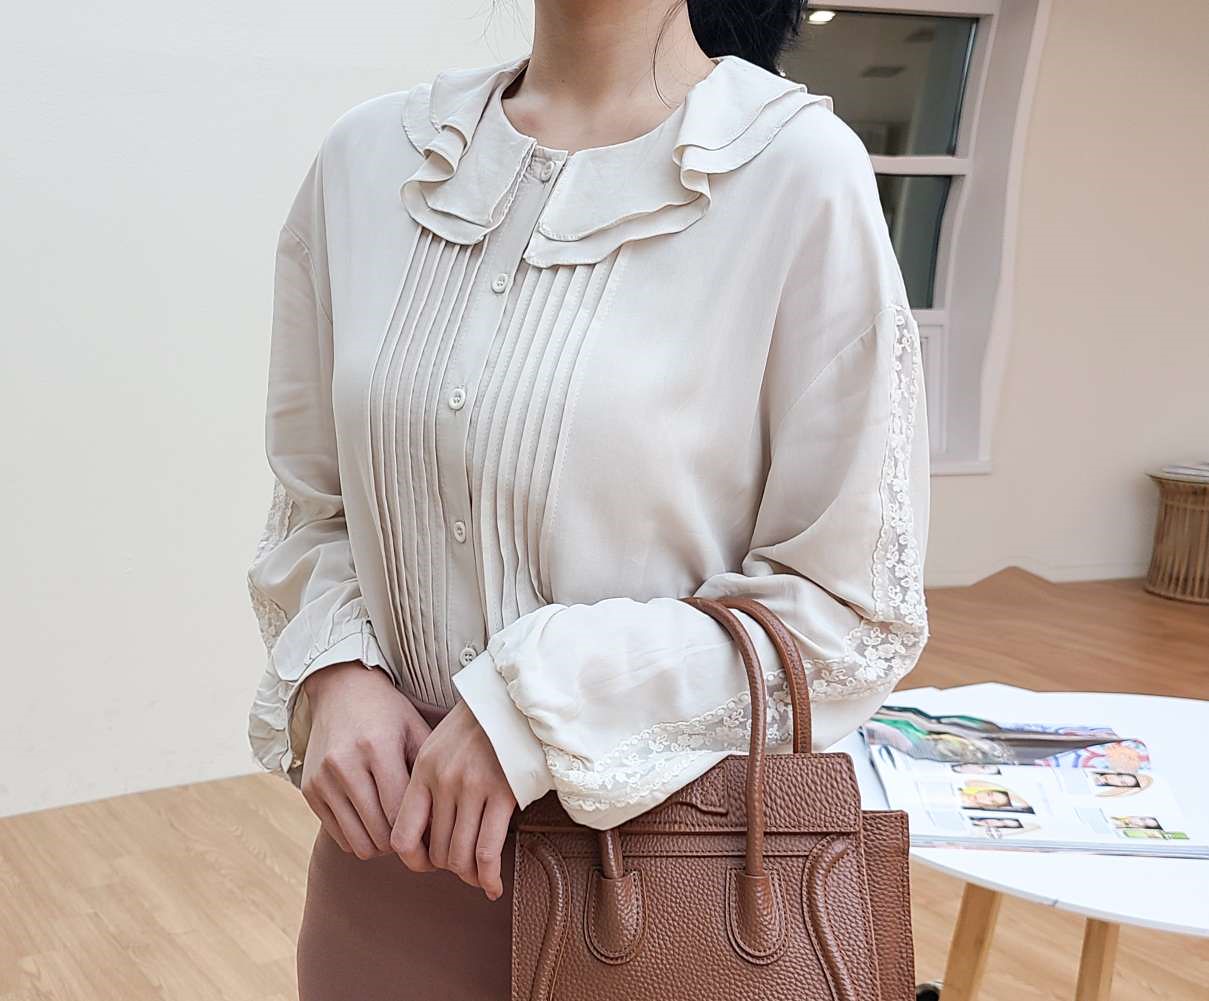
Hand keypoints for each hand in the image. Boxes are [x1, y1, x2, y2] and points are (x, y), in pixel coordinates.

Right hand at [299, 662, 431, 859]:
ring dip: (381, 845)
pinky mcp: (309, 790)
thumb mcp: (416, 730)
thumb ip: (430, 773)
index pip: (400, 813)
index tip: (435, 839)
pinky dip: (359, 837)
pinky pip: (339, 836)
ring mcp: (323, 779)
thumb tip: (448, 823)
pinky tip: (375, 822)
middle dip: (403, 844)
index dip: (421, 835)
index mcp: (378, 748)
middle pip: (379, 833)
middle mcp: (345, 765)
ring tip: (397, 832)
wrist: (340, 689)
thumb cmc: (388, 712)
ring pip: (358, 842)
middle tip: (419, 839)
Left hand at [391, 700, 516, 899]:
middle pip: (435, 850)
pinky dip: (488, 876)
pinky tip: (492, 886)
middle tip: (461, 867)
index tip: (428, 864)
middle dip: (448, 867)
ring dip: (469, 875)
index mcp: (423, 771)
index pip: (402, 835)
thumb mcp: (440, 745)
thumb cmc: (479, 725)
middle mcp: (443, 782)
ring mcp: (472, 788)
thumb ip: (427, 782)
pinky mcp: (503, 793)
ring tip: (477, 878)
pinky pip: (488, 850)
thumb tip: (425, 828)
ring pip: (460, 855)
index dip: (413, 861)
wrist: (516, 698)